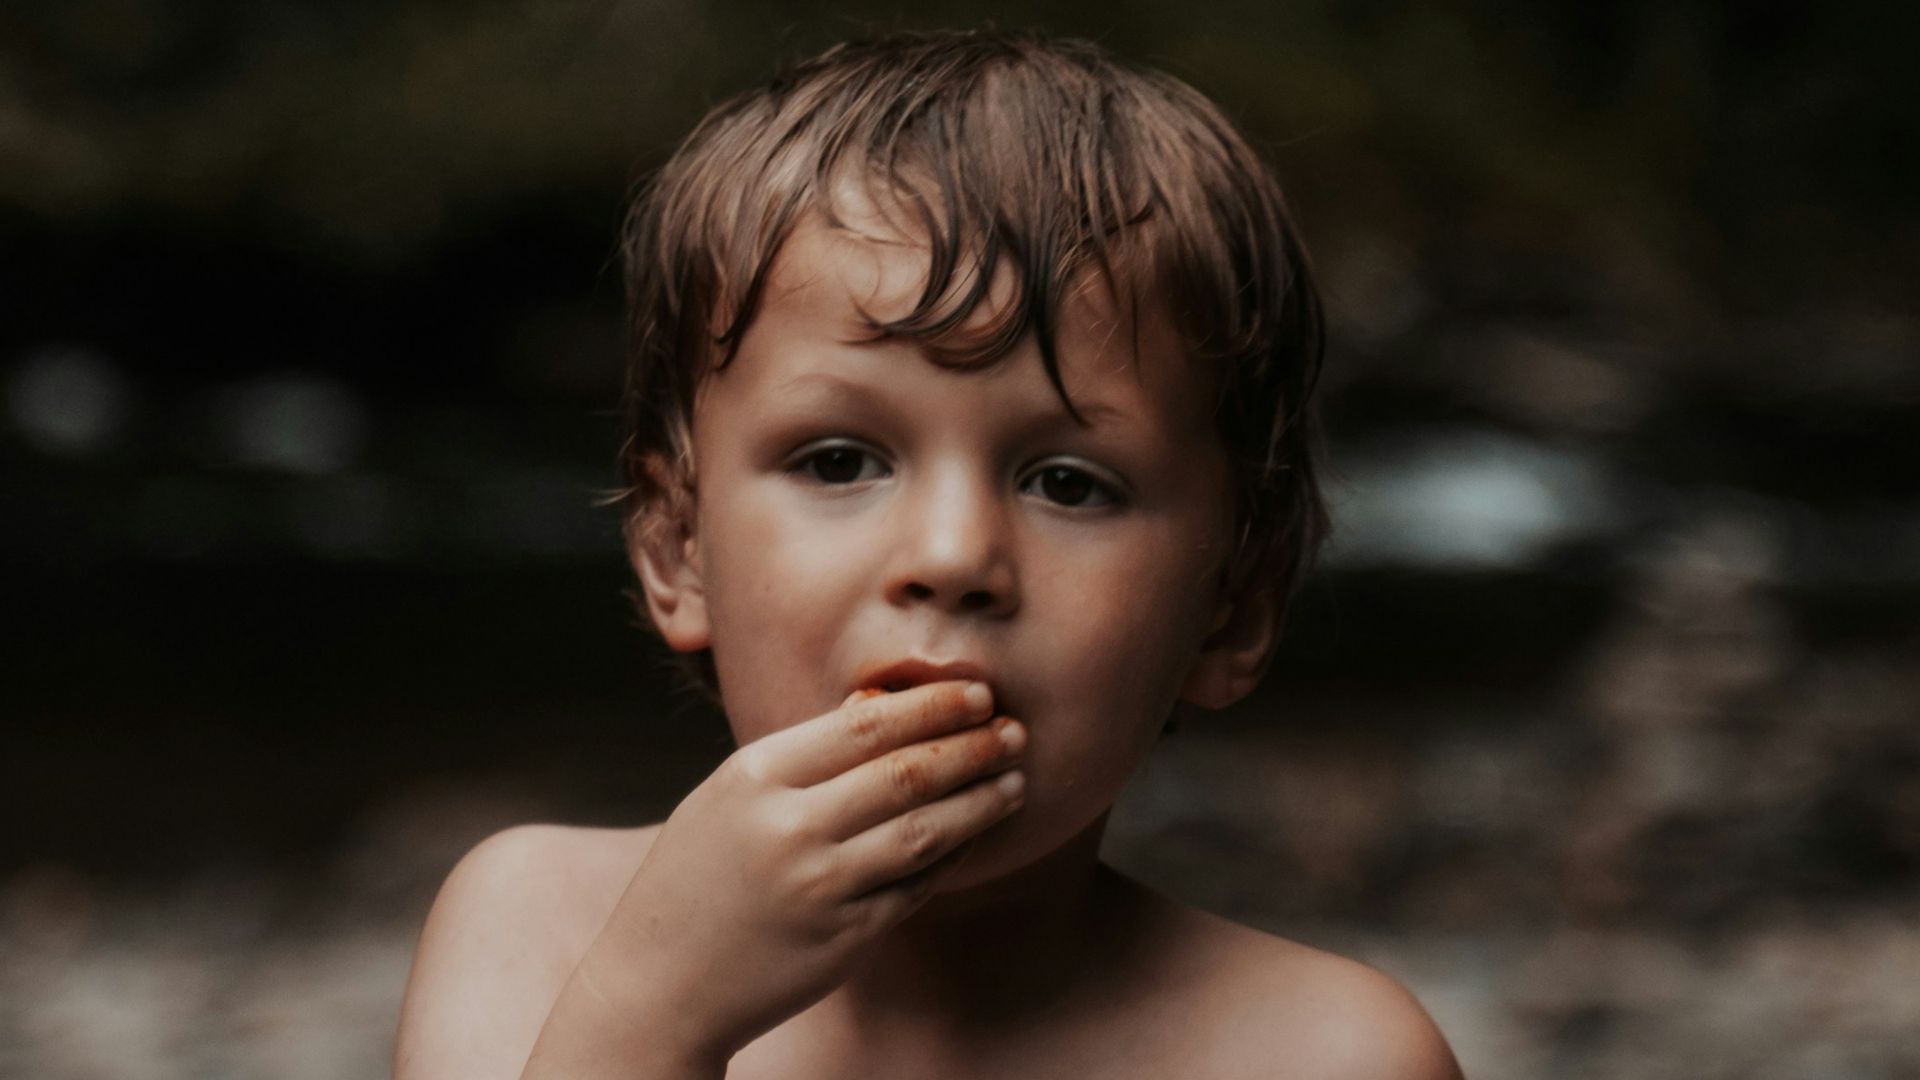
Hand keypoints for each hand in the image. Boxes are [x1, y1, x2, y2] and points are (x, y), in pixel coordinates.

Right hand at [576, 682, 1026, 1066]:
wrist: (658, 982)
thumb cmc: (696, 878)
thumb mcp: (728, 798)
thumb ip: (801, 758)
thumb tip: (883, 709)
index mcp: (755, 776)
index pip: (865, 724)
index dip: (933, 706)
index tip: (978, 693)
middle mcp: (789, 827)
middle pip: (907, 772)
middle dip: (973, 746)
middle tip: (1016, 731)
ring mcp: (819, 886)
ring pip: (926, 831)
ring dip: (981, 801)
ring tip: (1015, 781)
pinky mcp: (844, 937)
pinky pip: (917, 886)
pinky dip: (954, 856)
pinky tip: (976, 835)